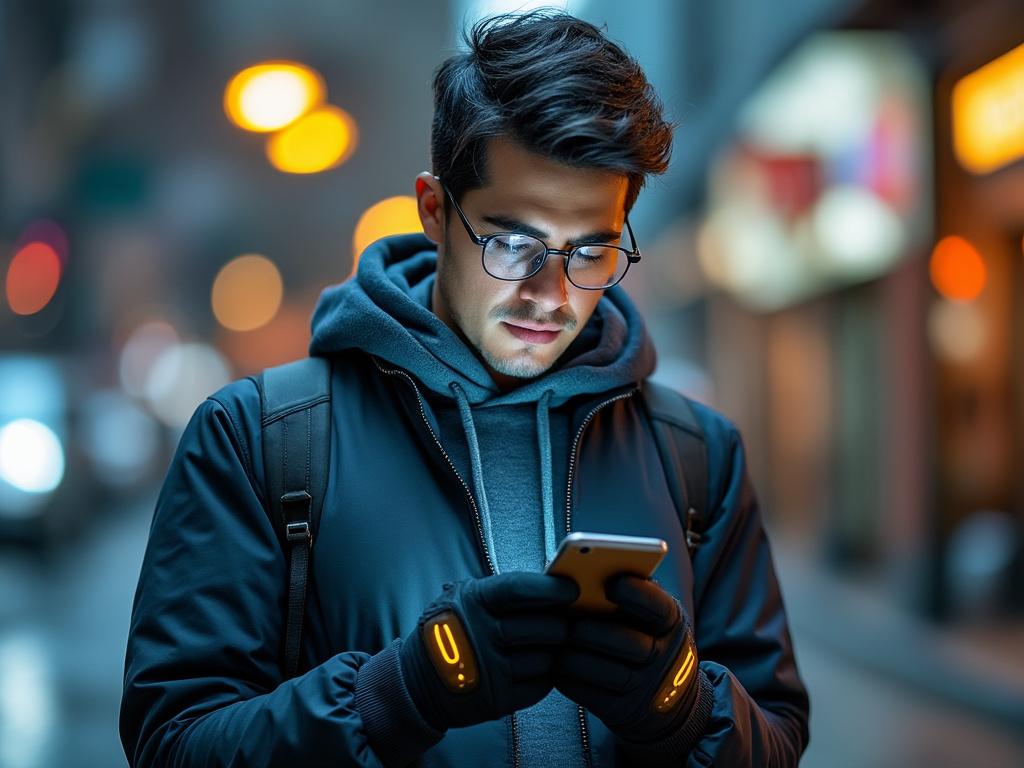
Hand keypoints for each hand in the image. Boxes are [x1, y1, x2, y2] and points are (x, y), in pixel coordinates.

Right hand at [399, 572, 577, 730]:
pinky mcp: (497, 700)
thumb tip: (551, 582)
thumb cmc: (450, 631)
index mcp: (473, 601)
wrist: (417, 684)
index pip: (519, 589)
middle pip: (544, 626)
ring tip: (541, 648)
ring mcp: (489, 669)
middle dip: (560, 625)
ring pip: (546, 658)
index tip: (571, 589)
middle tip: (562, 623)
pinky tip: (533, 669)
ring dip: (551, 654)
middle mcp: (481, 634)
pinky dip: (544, 677)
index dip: (549, 588)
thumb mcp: (463, 599)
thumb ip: (502, 591)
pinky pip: (541, 686)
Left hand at [553, 574, 700, 743]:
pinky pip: (591, 696)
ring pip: (608, 673)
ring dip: (576, 658)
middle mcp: (664, 656)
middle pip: (629, 644)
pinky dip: (570, 680)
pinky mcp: (624, 712)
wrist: (667, 698)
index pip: (658, 607)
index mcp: (670, 622)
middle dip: (595, 633)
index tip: (612, 582)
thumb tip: (580, 570)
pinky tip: (555, 665)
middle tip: (570, 624)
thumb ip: (626, 593)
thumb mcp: (647, 614)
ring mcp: (647, 688)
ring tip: (555, 644)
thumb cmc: (643, 636)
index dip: (637, 594)